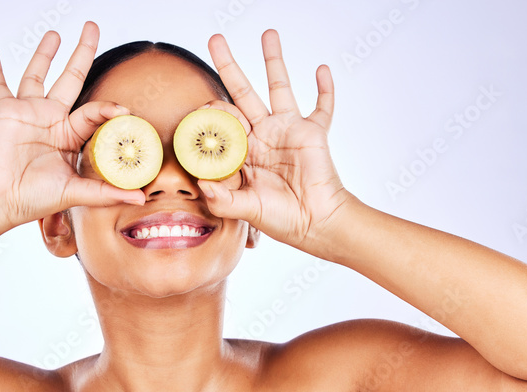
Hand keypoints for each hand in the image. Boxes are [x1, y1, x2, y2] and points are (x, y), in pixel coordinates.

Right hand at [0, 21, 144, 232]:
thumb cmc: (33, 198)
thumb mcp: (74, 193)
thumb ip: (106, 192)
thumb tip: (141, 200)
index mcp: (70, 135)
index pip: (93, 111)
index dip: (108, 108)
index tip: (123, 110)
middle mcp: (51, 120)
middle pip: (71, 78)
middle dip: (82, 52)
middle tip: (92, 28)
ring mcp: (28, 113)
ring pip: (38, 74)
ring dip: (45, 53)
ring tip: (55, 34)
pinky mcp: (6, 112)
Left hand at [197, 29, 354, 250]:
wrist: (316, 223)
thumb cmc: (282, 219)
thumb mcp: (247, 211)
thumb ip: (223, 200)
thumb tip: (201, 184)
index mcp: (243, 151)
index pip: (221, 122)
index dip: (211, 115)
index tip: (203, 111)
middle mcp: (262, 134)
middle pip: (242, 91)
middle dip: (228, 64)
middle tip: (215, 39)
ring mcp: (288, 130)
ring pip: (278, 86)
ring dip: (273, 60)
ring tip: (268, 33)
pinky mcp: (313, 133)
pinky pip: (322, 106)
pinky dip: (325, 89)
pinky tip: (321, 70)